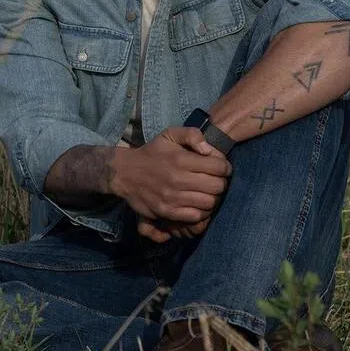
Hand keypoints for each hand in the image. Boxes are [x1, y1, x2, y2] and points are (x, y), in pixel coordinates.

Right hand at [112, 126, 230, 242]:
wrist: (124, 173)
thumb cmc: (152, 153)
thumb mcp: (168, 135)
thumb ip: (192, 134)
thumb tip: (208, 150)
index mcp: (180, 159)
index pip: (219, 166)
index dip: (225, 167)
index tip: (220, 167)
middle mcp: (177, 178)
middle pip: (218, 186)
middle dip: (221, 183)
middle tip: (215, 180)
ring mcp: (172, 197)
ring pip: (209, 203)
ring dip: (213, 198)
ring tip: (207, 192)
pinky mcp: (167, 211)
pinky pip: (196, 216)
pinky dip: (201, 211)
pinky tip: (197, 204)